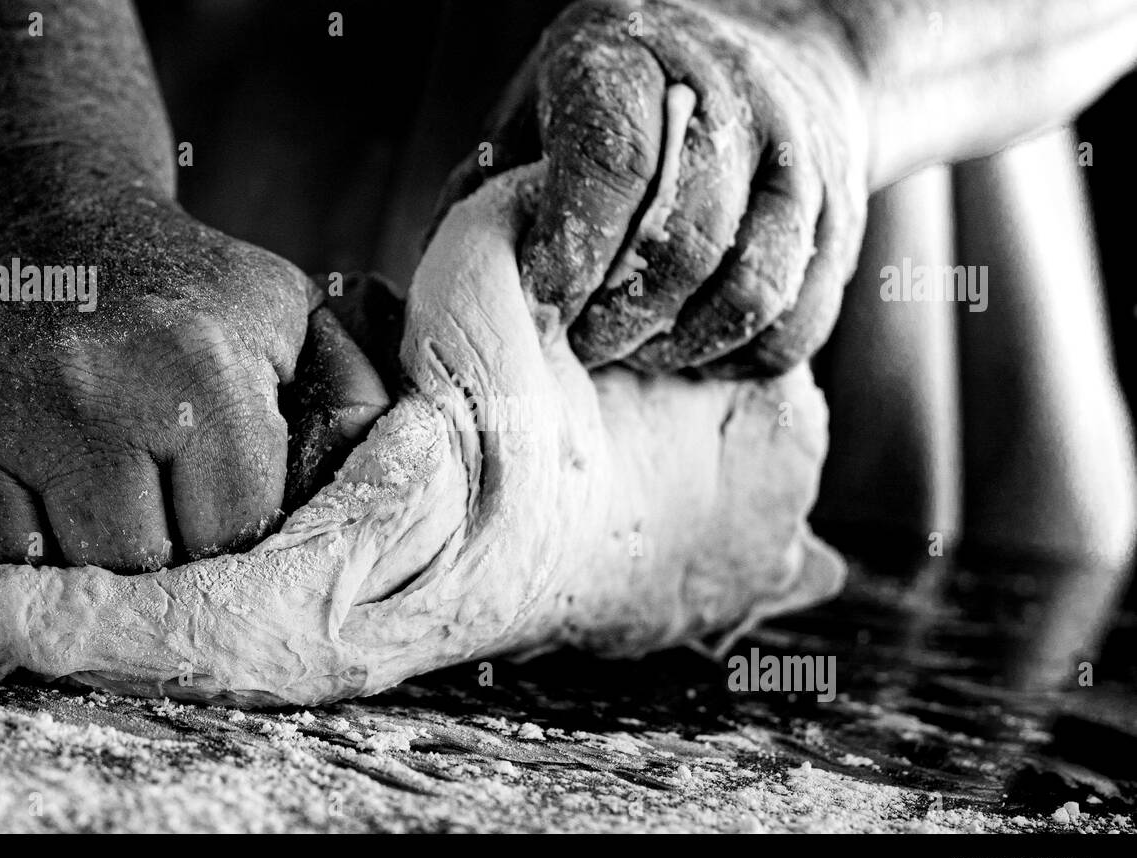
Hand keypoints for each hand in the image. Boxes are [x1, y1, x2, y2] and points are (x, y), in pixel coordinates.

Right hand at [0, 192, 386, 571]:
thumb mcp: (276, 312)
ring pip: (37, 572)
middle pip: (134, 567)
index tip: (208, 497)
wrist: (14, 205)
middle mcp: (84, 389)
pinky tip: (5, 461)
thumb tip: (401, 483)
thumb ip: (346, 395)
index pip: (231, 539)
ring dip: (62, 539)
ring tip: (71, 466)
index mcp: (200, 367)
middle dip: (148, 542)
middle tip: (136, 484)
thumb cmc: (168, 284)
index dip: (223, 530)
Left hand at [436, 0, 870, 374]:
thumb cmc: (625, 103)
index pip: (613, 162)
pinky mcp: (842, 225)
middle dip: (619, 319)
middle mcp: (734, 100)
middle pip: (685, 242)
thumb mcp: (544, 109)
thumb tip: (455, 287)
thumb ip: (495, 188)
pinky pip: (795, 325)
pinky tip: (691, 349)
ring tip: (634, 352)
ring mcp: (800, 162)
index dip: (572, 251)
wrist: (783, 60)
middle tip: (579, 344)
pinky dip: (735, 358)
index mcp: (634, 58)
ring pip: (751, 292)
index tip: (543, 301)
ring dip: (679, 347)